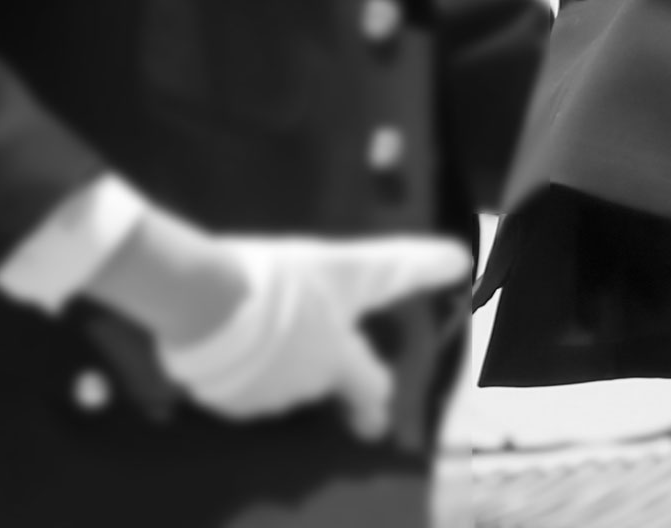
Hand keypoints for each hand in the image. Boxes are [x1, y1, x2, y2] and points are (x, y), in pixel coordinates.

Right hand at [155, 232, 474, 436]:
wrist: (206, 299)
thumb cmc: (285, 280)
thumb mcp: (348, 265)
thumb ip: (405, 267)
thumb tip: (463, 259)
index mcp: (338, 359)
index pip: (369, 385)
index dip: (374, 393)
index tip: (379, 411)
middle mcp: (305, 386)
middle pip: (319, 380)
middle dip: (313, 365)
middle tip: (297, 336)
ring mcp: (263, 397)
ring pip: (278, 383)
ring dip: (275, 364)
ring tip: (258, 325)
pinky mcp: (223, 399)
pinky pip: (238, 387)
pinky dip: (239, 371)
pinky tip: (229, 342)